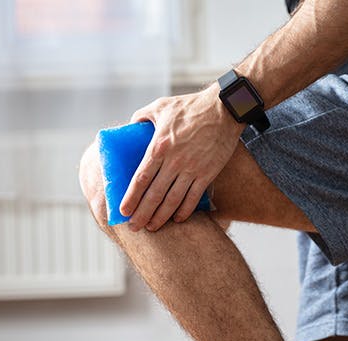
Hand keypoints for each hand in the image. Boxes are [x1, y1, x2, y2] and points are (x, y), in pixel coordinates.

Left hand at [120, 84, 243, 231]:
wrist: (224, 109)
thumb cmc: (190, 106)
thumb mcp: (160, 106)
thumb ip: (141, 117)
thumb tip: (130, 128)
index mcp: (159, 146)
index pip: (141, 178)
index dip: (131, 197)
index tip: (123, 211)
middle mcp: (175, 161)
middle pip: (154, 194)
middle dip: (142, 213)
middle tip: (134, 227)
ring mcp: (192, 169)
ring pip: (173, 200)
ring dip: (161, 216)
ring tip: (152, 227)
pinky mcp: (208, 173)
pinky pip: (194, 197)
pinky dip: (184, 211)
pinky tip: (177, 219)